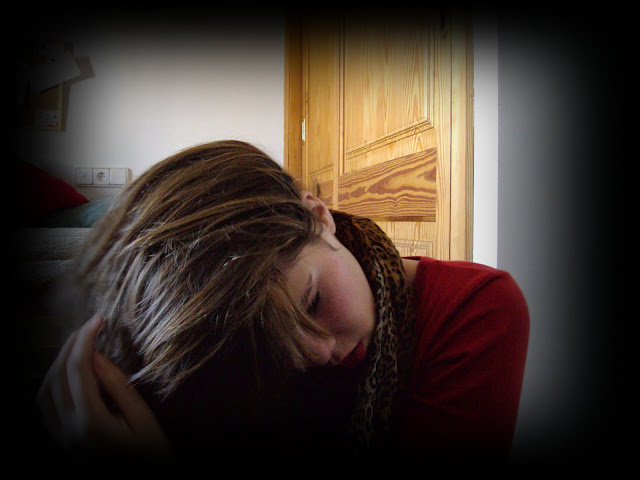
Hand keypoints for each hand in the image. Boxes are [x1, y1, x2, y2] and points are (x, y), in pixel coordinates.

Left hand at [37, 315, 173, 462]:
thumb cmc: (153, 457)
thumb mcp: (143, 419)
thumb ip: (116, 386)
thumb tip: (96, 355)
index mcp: (91, 424)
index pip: (78, 369)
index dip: (86, 339)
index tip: (98, 320)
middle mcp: (68, 434)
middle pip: (56, 378)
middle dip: (69, 347)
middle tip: (88, 327)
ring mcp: (62, 442)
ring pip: (44, 394)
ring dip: (57, 365)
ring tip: (78, 346)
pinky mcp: (63, 446)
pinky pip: (47, 409)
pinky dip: (54, 384)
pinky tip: (71, 374)